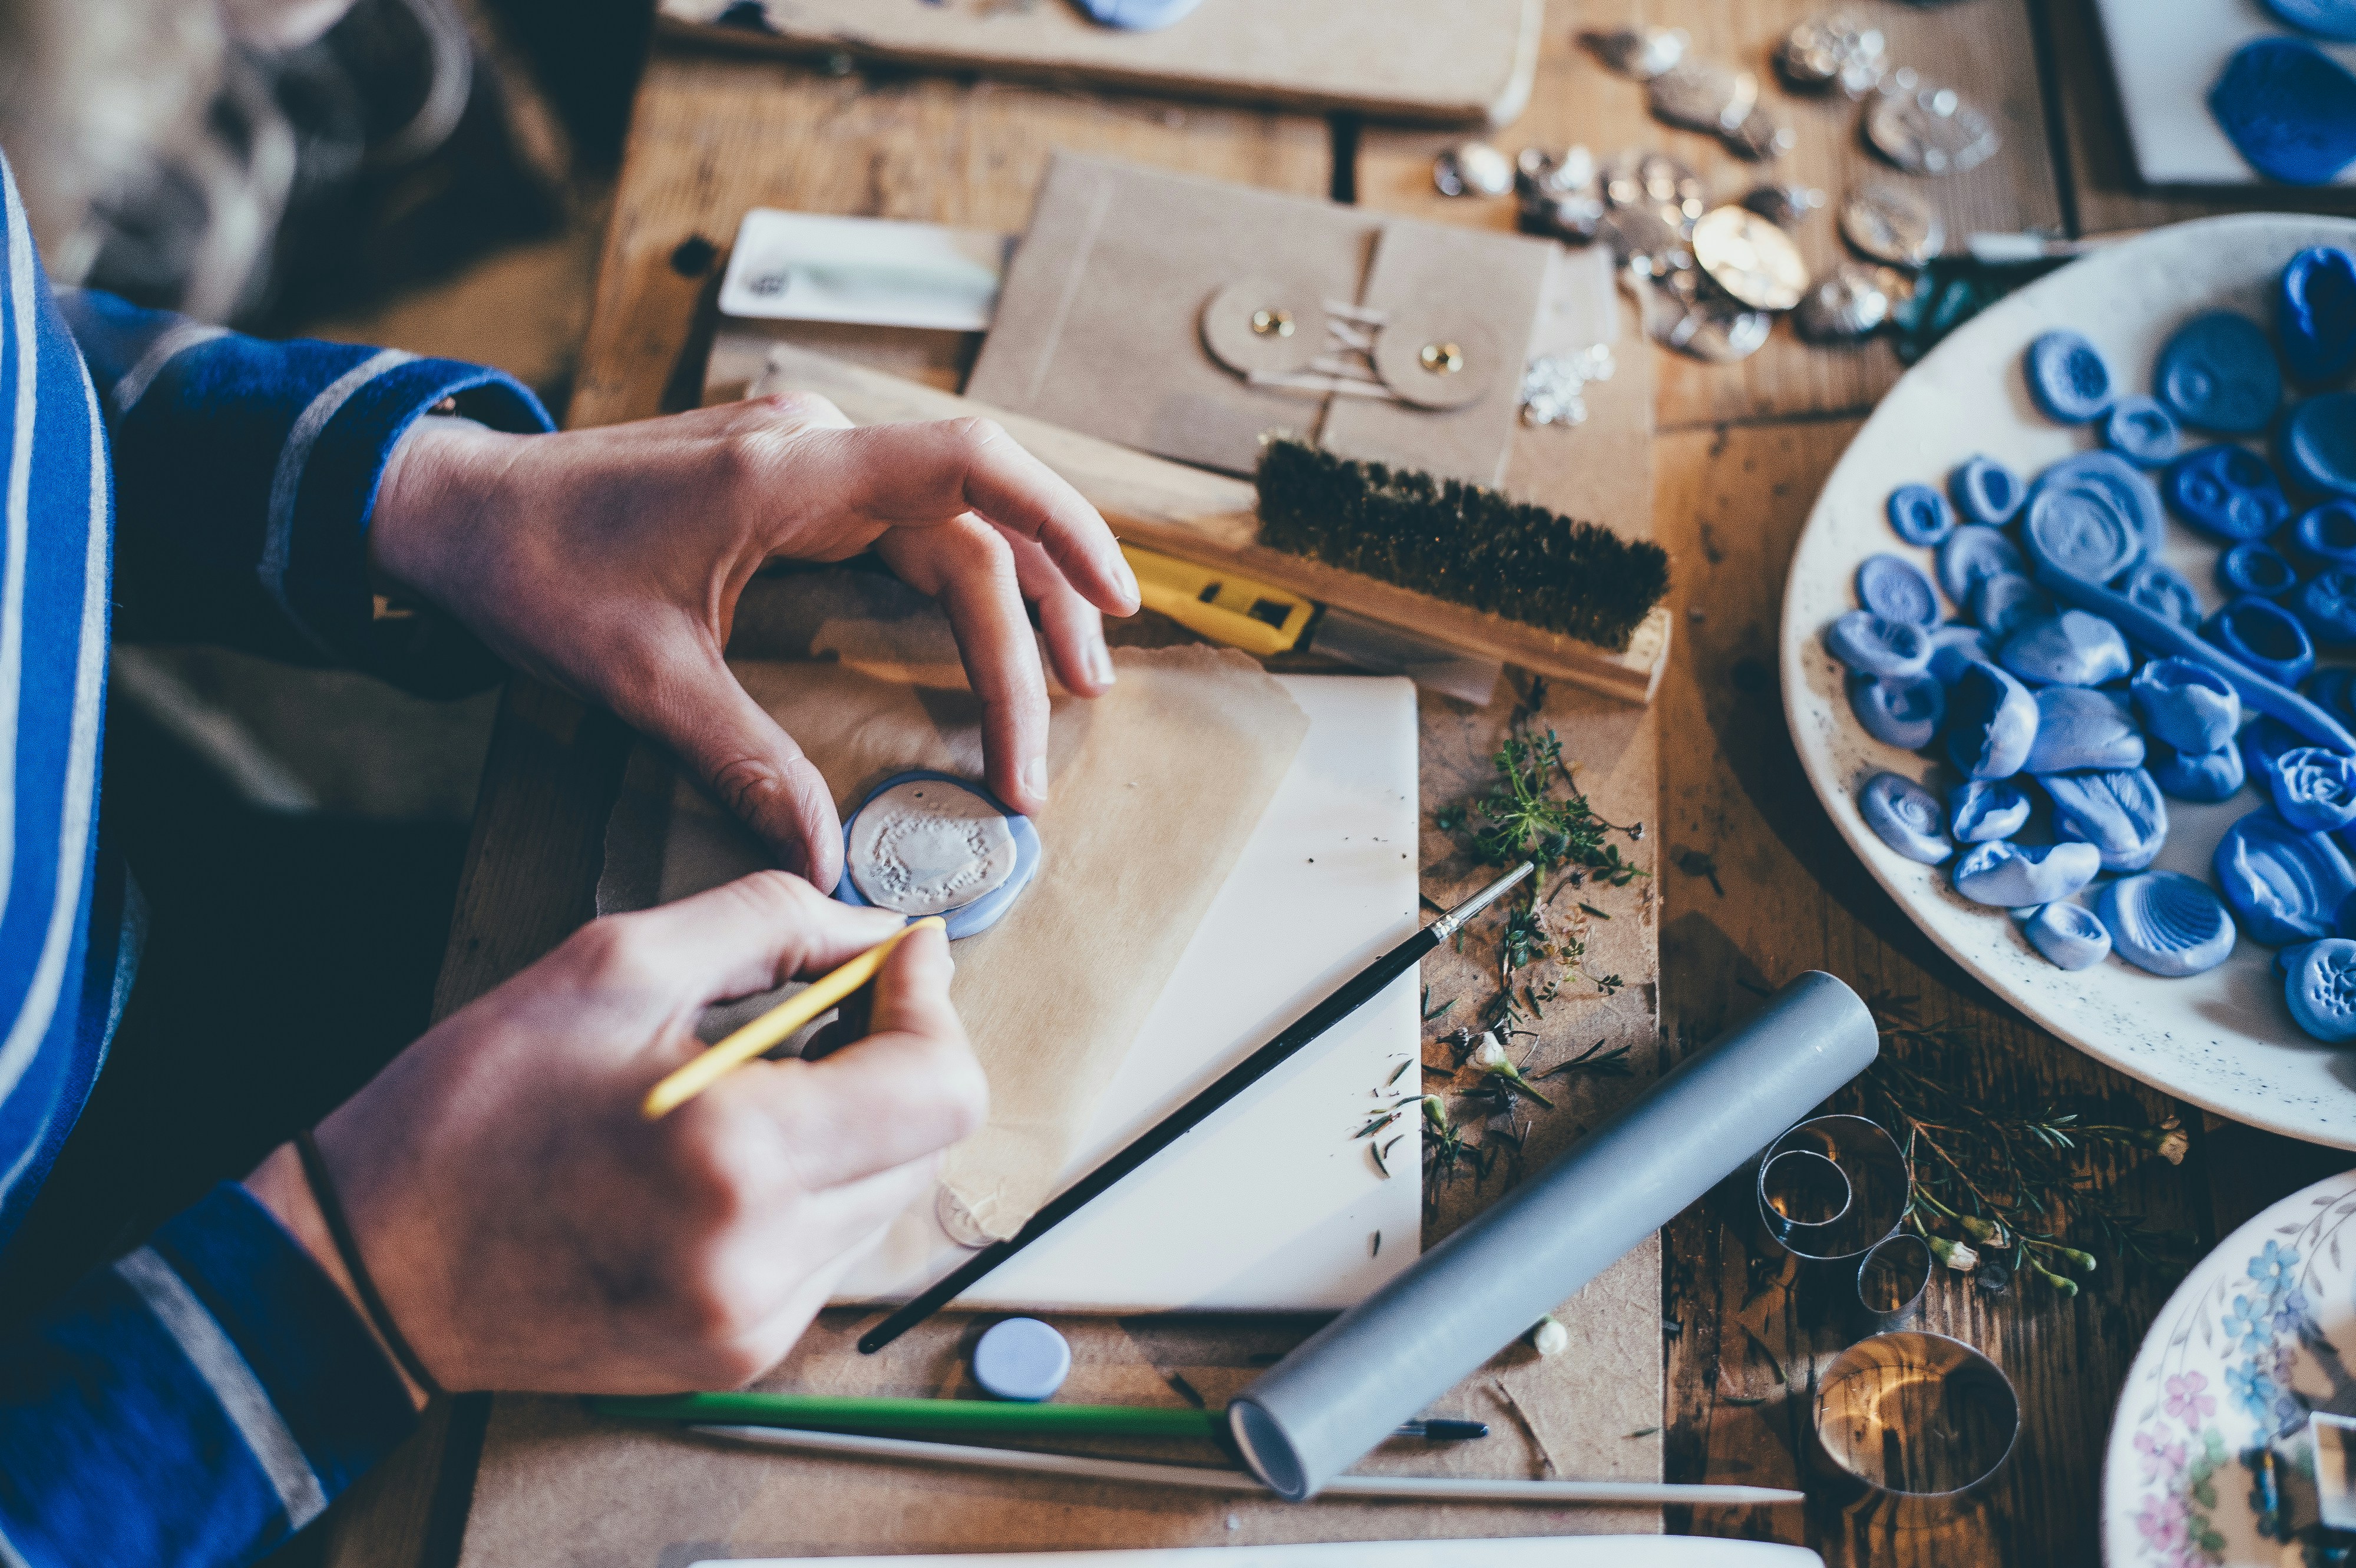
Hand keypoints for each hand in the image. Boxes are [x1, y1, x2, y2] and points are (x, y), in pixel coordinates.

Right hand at [245, 872, 984, 1394]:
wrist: (369, 1266)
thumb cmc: (473, 1107)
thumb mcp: (614, 964)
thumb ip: (772, 924)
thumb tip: (880, 933)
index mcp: (738, 1157)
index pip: (940, 1089)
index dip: (930, 1007)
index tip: (900, 958)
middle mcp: (761, 1258)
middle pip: (926, 1144)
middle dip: (895, 1059)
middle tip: (827, 1006)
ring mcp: (752, 1321)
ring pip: (884, 1197)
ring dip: (855, 1125)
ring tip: (759, 1082)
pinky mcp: (736, 1354)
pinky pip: (829, 1250)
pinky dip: (810, 1187)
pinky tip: (729, 1155)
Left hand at [368, 396, 1140, 886]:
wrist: (455, 508)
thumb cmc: (535, 571)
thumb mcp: (640, 679)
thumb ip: (745, 763)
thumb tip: (824, 859)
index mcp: (787, 474)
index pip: (966, 465)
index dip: (1059, 523)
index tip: (1113, 601)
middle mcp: (815, 450)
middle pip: (975, 524)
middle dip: (1034, 623)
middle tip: (1063, 727)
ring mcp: (809, 460)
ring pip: (954, 523)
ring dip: (1016, 601)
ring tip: (1067, 687)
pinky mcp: (798, 483)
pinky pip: (913, 523)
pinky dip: (966, 580)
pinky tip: (993, 633)